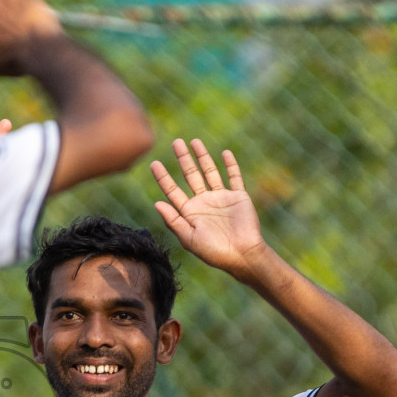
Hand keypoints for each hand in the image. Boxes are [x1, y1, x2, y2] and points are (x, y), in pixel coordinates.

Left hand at [150, 139, 271, 279]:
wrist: (242, 255)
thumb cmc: (214, 252)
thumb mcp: (189, 238)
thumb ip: (173, 220)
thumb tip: (156, 203)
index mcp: (190, 213)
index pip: (173, 191)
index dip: (163, 178)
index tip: (154, 163)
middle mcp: (204, 203)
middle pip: (191, 176)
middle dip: (183, 159)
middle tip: (176, 143)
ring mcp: (221, 198)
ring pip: (210, 172)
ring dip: (203, 157)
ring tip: (194, 141)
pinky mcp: (238, 197)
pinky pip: (234, 177)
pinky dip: (230, 165)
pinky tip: (224, 153)